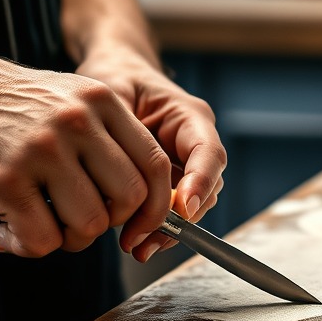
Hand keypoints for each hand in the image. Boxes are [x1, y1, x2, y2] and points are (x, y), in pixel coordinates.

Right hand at [0, 40, 172, 257]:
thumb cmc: (19, 110)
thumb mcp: (76, 103)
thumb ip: (113, 142)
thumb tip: (146, 204)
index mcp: (104, 101)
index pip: (155, 163)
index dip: (158, 204)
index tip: (143, 226)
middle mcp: (79, 122)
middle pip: (128, 197)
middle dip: (110, 223)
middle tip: (81, 222)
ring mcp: (43, 150)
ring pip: (88, 224)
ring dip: (69, 239)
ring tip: (42, 225)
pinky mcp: (5, 179)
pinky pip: (42, 239)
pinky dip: (29, 248)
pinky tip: (7, 232)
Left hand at [75, 47, 225, 261]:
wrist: (114, 74)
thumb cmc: (115, 77)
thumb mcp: (112, 93)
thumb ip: (118, 129)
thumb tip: (116, 171)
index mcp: (190, 116)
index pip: (209, 153)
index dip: (200, 183)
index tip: (182, 209)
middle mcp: (194, 143)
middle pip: (206, 186)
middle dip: (182, 218)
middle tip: (146, 239)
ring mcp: (184, 164)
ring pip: (192, 204)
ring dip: (169, 230)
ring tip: (136, 246)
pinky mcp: (169, 181)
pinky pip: (172, 209)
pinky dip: (158, 228)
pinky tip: (135, 241)